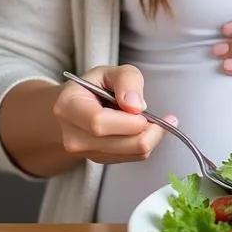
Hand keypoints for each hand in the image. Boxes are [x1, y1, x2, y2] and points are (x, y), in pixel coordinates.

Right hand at [52, 64, 175, 164]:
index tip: (144, 110)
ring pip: (129, 154)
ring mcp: (84, 152)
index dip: (128, 120)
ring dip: (150, 138)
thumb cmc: (93, 87)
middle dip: (148, 131)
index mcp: (69, 107)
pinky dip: (144, 144)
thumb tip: (136, 106)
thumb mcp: (110, 71)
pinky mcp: (99, 160)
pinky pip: (131, 158)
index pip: (99, 123)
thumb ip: (127, 80)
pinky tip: (144, 130)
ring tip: (153, 121)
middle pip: (117, 144)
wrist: (74, 109)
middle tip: (162, 118)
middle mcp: (73, 135)